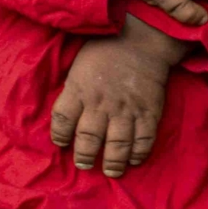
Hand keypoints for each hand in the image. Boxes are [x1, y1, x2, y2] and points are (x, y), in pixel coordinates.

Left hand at [51, 16, 192, 176]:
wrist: (141, 37)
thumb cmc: (105, 50)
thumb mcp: (78, 66)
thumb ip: (73, 91)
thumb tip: (67, 115)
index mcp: (79, 90)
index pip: (61, 120)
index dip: (59, 136)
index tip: (62, 144)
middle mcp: (100, 103)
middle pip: (87, 139)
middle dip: (84, 156)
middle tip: (84, 164)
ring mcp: (126, 109)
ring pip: (117, 145)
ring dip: (113, 163)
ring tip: (111, 171)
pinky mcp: (149, 111)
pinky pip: (144, 140)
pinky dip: (139, 153)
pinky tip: (134, 159)